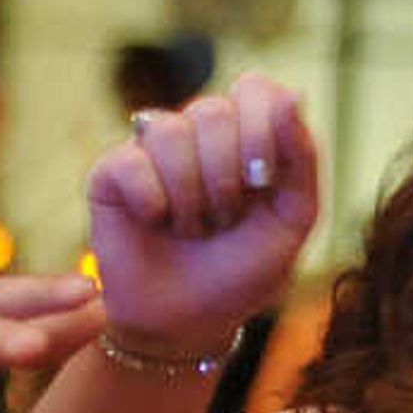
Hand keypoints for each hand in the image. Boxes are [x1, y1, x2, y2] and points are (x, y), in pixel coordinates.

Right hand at [86, 72, 321, 354]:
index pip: (255, 89)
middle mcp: (198, 133)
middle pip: (212, 111)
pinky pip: (131, 163)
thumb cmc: (241, 272)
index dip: (260, 130)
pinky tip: (155, 223)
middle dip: (225, 178)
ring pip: (171, 134)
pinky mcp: (110, 172)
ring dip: (190, 197)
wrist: (186, 323)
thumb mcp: (292, 221)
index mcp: (246, 134)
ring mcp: (151, 149)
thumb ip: (302, 159)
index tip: (262, 183)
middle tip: (224, 220)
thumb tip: (290, 95)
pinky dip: (152, 203)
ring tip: (191, 228)